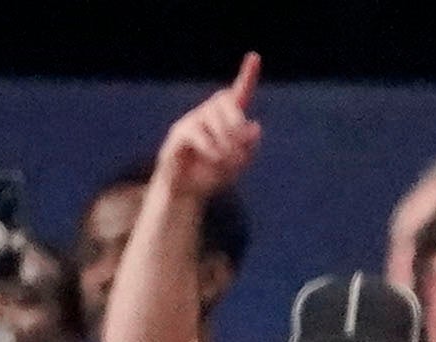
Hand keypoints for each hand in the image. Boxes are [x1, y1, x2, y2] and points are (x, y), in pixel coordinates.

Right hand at [158, 53, 261, 201]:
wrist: (186, 192)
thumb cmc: (211, 175)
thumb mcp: (236, 165)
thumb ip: (248, 148)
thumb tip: (255, 127)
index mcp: (227, 118)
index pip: (239, 93)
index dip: (247, 75)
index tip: (255, 57)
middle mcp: (209, 113)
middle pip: (227, 101)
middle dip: (236, 125)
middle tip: (238, 151)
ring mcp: (193, 120)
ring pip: (214, 119)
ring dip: (225, 143)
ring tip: (223, 161)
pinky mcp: (179, 132)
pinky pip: (198, 133)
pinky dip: (210, 149)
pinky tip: (212, 159)